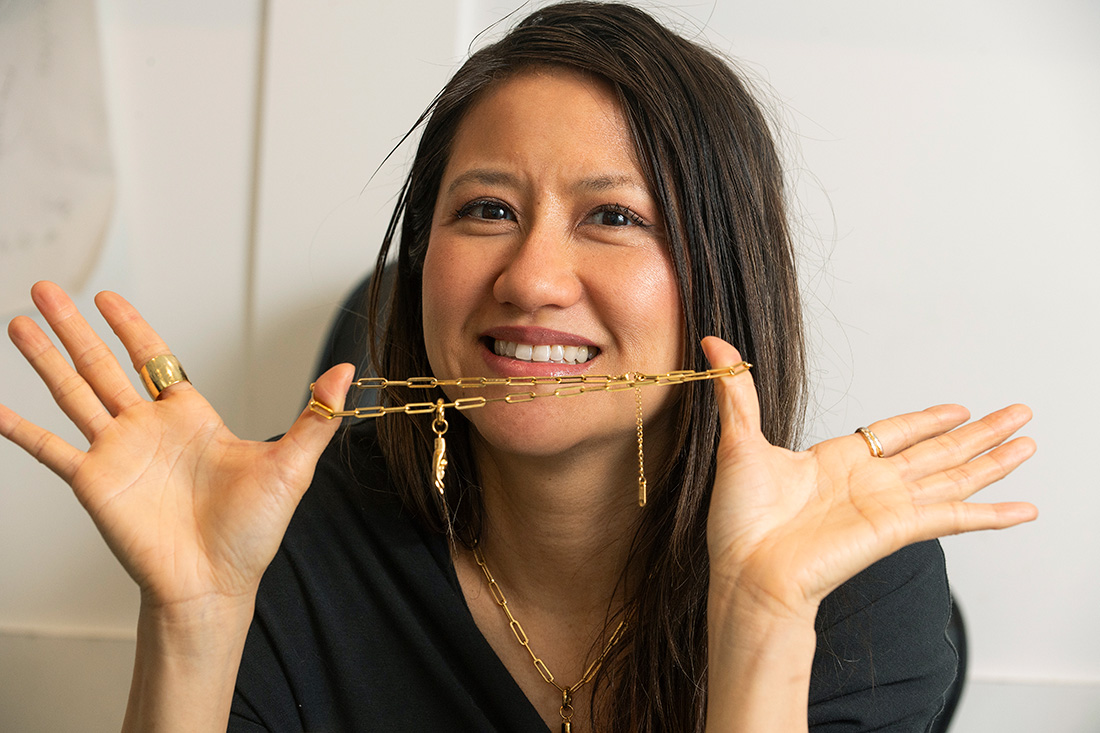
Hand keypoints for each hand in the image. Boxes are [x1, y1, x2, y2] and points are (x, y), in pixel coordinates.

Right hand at [0, 282, 353, 611]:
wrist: (216, 583)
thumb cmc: (254, 531)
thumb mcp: (292, 464)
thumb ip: (315, 415)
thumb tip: (349, 369)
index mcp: (190, 416)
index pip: (153, 357)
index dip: (130, 326)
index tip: (106, 297)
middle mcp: (148, 428)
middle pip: (102, 363)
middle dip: (73, 326)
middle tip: (46, 288)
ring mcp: (117, 453)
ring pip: (72, 391)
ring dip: (45, 357)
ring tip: (18, 321)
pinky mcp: (93, 483)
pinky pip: (47, 449)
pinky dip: (17, 428)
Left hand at [701, 336, 1036, 621]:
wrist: (746, 572)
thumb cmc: (738, 522)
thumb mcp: (738, 442)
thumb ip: (737, 392)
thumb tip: (715, 343)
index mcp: (836, 461)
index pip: (896, 432)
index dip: (928, 420)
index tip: (958, 408)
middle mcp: (869, 482)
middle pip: (939, 450)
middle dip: (980, 432)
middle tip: (1019, 413)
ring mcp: (887, 505)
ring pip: (955, 476)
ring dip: (994, 461)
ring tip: (1029, 443)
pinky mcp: (897, 528)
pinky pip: (954, 516)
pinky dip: (991, 513)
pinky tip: (1023, 508)